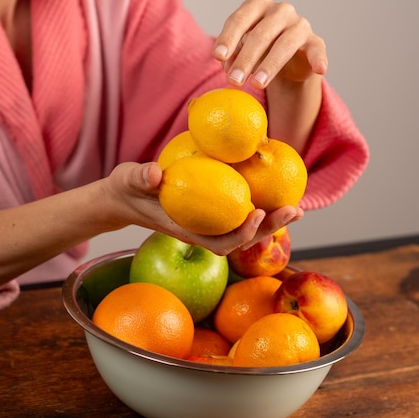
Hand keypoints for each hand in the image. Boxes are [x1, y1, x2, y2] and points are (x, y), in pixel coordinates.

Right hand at [110, 162, 302, 254]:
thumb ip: (140, 177)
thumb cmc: (127, 190)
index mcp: (186, 230)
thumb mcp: (128, 180)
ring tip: (295, 208)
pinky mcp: (210, 212)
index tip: (257, 212)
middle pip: (242, 240)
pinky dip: (258, 207)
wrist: (123, 196)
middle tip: (295, 210)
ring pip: (244, 229)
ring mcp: (207, 224)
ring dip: (271, 222)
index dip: (242, 233)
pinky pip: (238, 214)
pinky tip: (272, 193)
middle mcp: (202, 231)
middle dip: (270, 229)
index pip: (220, 243)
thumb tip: (155, 174)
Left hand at [212, 0, 327, 88]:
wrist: (288, 61)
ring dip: (269, 65)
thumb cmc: (259, 50)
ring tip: (257, 85)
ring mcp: (299, 25)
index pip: (240, 19)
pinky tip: (319, 69)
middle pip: (261, 33)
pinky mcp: (315, 42)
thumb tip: (228, 68)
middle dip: (245, 59)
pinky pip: (317, 50)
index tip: (218, 57)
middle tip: (234, 80)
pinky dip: (318, 59)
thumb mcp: (241, 51)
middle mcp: (280, 11)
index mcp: (257, 6)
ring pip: (285, 43)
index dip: (228, 38)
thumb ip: (232, 56)